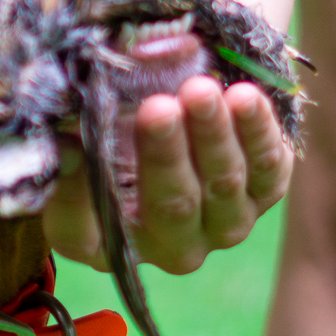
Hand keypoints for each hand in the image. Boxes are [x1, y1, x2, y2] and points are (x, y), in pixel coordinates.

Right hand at [42, 76, 294, 274]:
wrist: (165, 124)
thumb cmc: (104, 144)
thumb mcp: (71, 154)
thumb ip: (65, 150)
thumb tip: (66, 145)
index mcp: (111, 243)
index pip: (89, 230)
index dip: (79, 194)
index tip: (78, 147)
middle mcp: (171, 246)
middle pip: (171, 203)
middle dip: (165, 153)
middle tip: (158, 108)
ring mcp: (223, 223)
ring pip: (223, 183)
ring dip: (213, 134)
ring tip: (201, 89)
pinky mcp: (263, 192)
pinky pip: (269, 168)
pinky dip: (259, 131)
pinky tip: (245, 97)